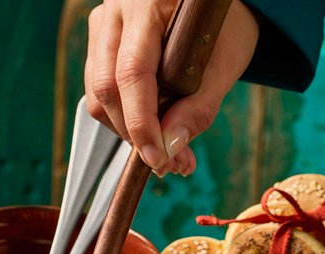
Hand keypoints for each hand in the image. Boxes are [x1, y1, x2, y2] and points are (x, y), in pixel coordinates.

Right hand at [84, 0, 258, 175]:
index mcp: (147, 7)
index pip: (132, 74)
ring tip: (170, 155)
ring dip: (130, 132)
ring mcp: (103, 24)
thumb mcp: (226, 63)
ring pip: (98, 92)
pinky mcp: (101, 40)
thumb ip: (199, 106)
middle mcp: (115, 12)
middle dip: (135, 135)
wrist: (211, 1)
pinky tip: (156, 133)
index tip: (159, 159)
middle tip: (170, 166)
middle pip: (107, 87)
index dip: (141, 123)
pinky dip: (126, 117)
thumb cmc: (223, 25)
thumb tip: (170, 148)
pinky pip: (102, 88)